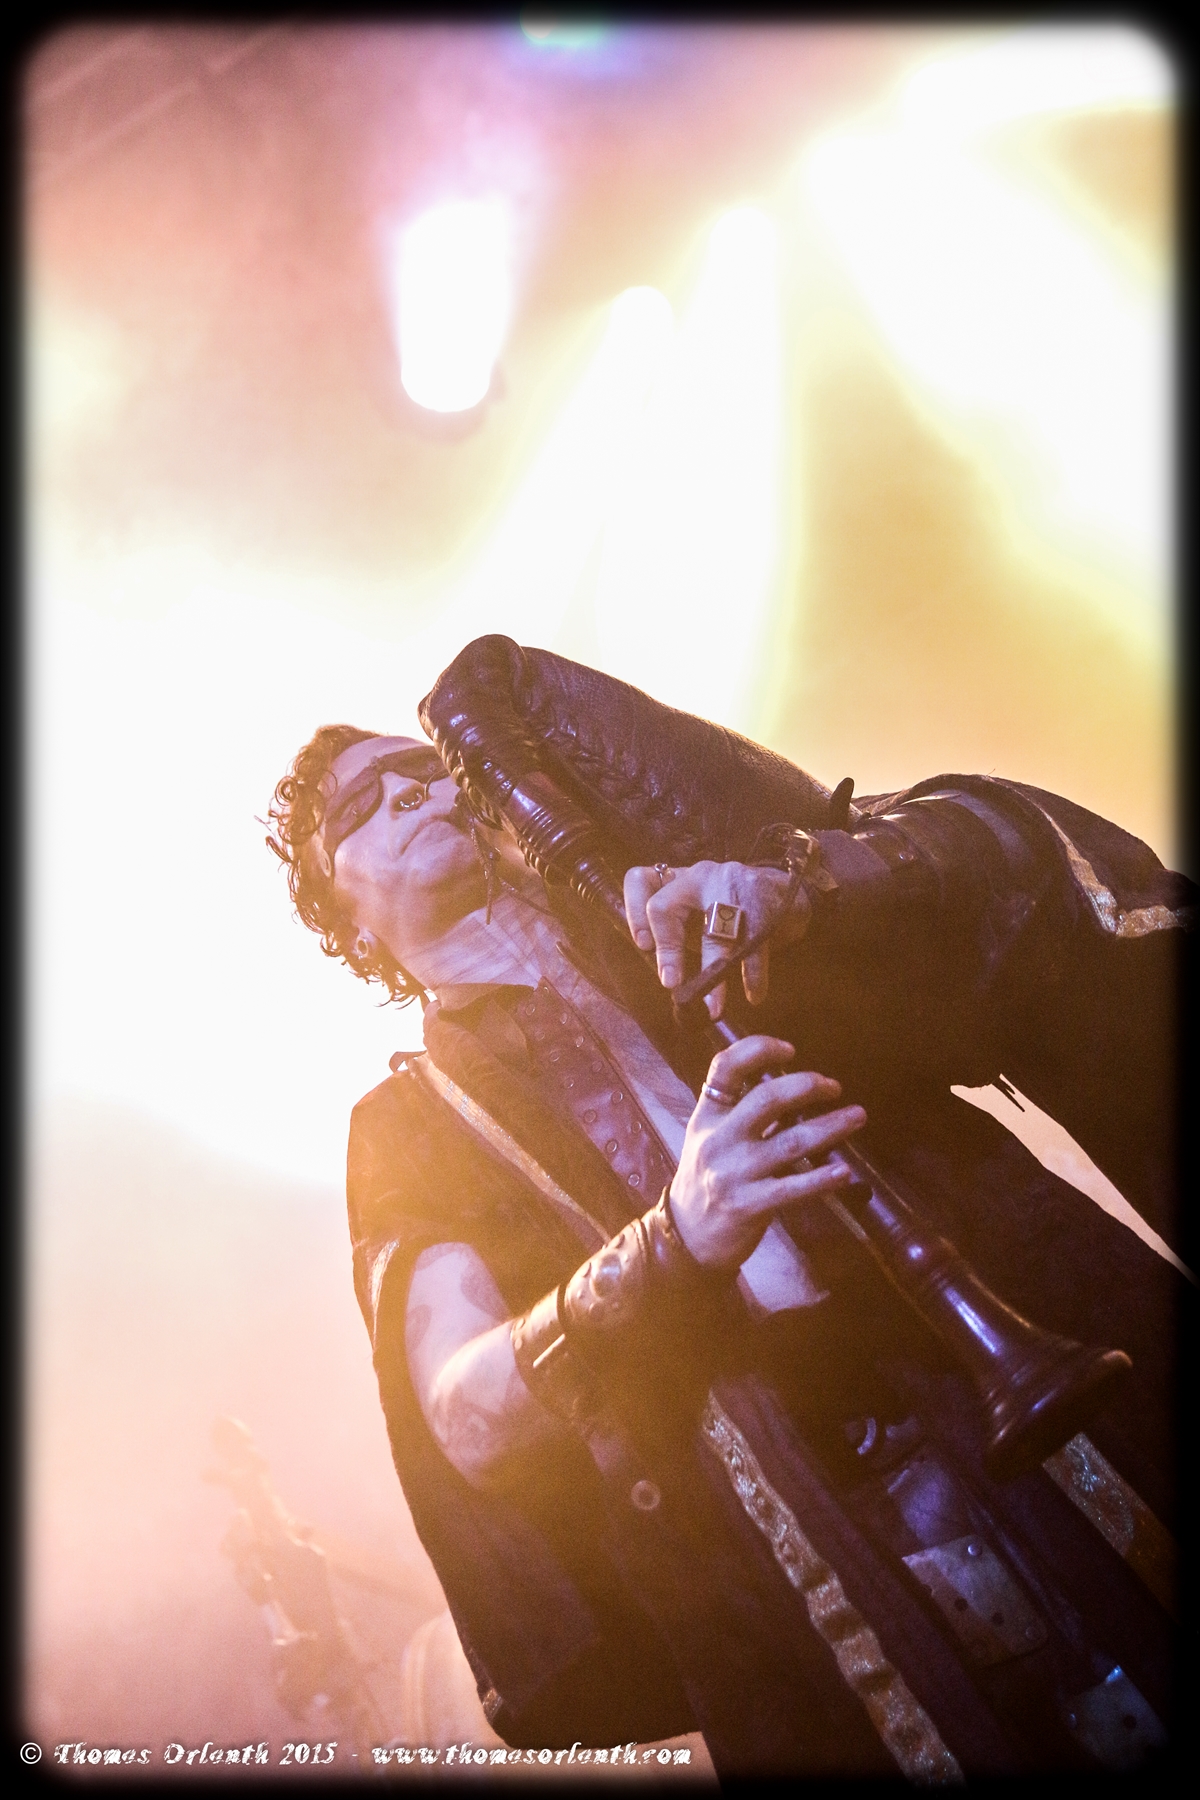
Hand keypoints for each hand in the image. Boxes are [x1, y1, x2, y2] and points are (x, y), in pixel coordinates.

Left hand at [624, 859, 809, 1018]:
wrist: (783, 889)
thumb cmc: (729, 904)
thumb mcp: (695, 907)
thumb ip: (673, 928)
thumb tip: (660, 970)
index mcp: (680, 877)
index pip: (640, 880)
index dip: (633, 913)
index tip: (642, 946)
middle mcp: (702, 876)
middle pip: (665, 908)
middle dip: (667, 951)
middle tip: (671, 984)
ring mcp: (734, 889)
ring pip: (714, 933)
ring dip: (714, 974)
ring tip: (714, 1007)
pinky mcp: (764, 907)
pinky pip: (754, 945)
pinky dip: (754, 974)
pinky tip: (754, 995)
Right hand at [668, 1036, 865, 1268]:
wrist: (686, 1234)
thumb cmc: (707, 1176)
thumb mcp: (708, 1134)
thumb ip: (740, 1109)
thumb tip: (794, 1084)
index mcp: (709, 1115)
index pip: (725, 1067)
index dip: (758, 1049)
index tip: (790, 1050)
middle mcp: (719, 1139)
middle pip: (766, 1099)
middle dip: (807, 1087)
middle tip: (834, 1087)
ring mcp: (734, 1173)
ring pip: (791, 1142)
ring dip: (830, 1127)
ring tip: (857, 1116)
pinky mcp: (749, 1205)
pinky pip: (793, 1189)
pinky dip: (821, 1179)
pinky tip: (844, 1172)